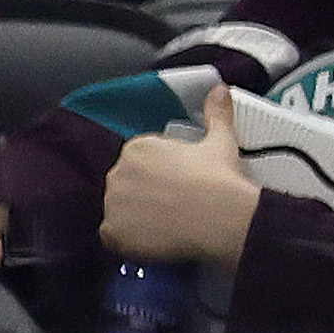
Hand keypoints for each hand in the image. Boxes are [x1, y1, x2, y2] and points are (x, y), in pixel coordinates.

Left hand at [97, 79, 263, 270]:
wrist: (221, 216)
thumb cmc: (220, 178)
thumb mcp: (220, 140)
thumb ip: (216, 113)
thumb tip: (219, 90)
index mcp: (137, 147)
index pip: (139, 165)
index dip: (160, 178)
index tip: (178, 186)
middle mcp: (116, 171)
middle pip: (126, 188)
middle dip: (145, 197)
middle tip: (174, 208)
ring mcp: (111, 203)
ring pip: (119, 213)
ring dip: (136, 220)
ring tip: (168, 225)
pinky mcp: (111, 232)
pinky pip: (114, 238)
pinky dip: (129, 242)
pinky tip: (155, 241)